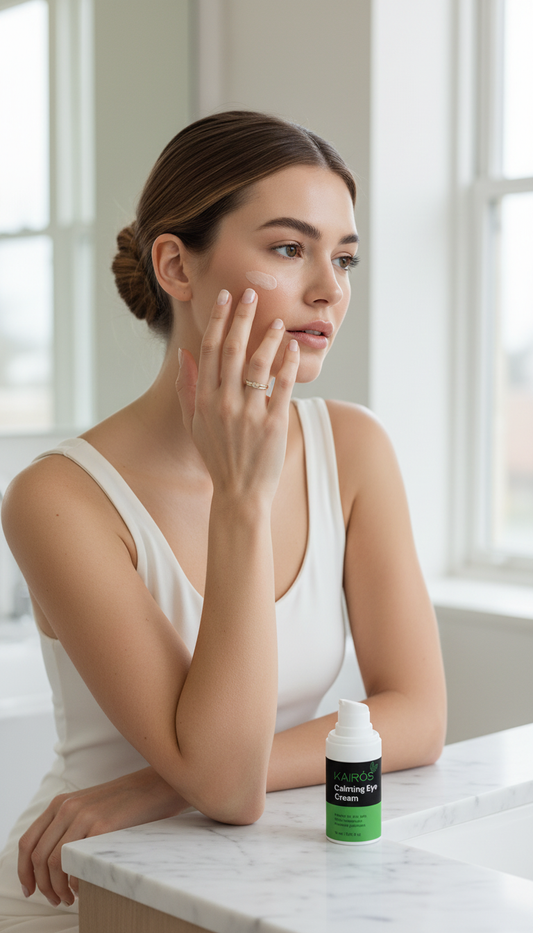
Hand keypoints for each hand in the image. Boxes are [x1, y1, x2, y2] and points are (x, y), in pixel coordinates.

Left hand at [18, 768, 187, 907]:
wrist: (157, 786)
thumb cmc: (126, 802)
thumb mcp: (89, 807)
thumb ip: (68, 826)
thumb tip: (51, 864)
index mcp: (61, 803)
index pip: (28, 843)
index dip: (24, 871)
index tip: (30, 889)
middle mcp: (67, 808)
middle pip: (37, 858)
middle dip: (43, 887)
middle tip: (56, 900)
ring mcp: (84, 816)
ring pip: (52, 864)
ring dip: (57, 889)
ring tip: (70, 898)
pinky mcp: (102, 827)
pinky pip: (75, 863)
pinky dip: (75, 883)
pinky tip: (84, 888)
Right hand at [176, 288, 299, 505]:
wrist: (239, 494)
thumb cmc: (217, 458)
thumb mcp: (194, 425)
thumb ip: (187, 389)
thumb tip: (184, 356)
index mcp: (204, 400)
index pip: (209, 349)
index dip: (217, 320)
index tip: (225, 298)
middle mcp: (224, 403)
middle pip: (232, 349)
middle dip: (241, 317)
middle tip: (251, 293)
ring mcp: (249, 413)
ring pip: (258, 363)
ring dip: (268, 337)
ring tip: (278, 320)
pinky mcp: (273, 423)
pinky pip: (282, 385)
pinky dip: (287, 364)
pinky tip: (293, 347)